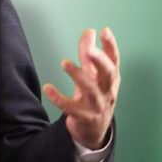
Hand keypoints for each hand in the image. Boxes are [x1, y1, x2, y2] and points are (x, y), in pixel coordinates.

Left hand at [43, 27, 119, 149]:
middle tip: (89, 49)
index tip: (104, 30)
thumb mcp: (93, 76)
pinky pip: (70, 107)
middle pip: (108, 74)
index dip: (111, 45)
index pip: (114, 60)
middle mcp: (107, 91)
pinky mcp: (83, 117)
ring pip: (90, 89)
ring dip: (77, 75)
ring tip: (64, 62)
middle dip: (100, 61)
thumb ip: (89, 54)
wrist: (94, 131)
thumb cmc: (95, 97)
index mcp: (110, 79)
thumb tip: (89, 31)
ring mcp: (97, 105)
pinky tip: (47, 87)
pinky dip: (58, 98)